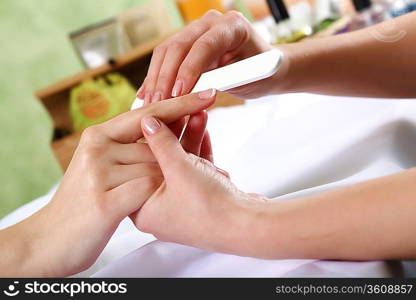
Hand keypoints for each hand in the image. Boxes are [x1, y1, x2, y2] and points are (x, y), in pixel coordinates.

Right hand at [0, 91, 214, 276]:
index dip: (180, 104)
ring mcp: (99, 173)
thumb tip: (159, 126)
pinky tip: (145, 206)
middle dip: (174, 162)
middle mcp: (97, 148)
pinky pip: (147, 189)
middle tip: (184, 175)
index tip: (207, 94)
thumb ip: (125, 147)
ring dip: (166, 185)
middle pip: (156, 145)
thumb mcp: (101, 166)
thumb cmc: (86, 201)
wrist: (51, 239)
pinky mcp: (104, 200)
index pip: (148, 113)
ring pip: (155, 168)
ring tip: (161, 198)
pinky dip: (154, 197)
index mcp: (98, 135)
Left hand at [133, 108, 268, 255]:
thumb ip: (161, 143)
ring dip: (191, 139)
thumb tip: (148, 123)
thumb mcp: (179, 169)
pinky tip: (204, 131)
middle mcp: (161, 210)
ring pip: (182, 165)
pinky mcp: (201, 200)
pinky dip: (200, 152)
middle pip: (162, 163)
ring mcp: (182, 205)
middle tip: (181, 111)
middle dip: (176, 134)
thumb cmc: (210, 209)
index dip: (149, 138)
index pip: (139, 166)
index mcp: (144, 210)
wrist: (248, 227)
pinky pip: (196, 171)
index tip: (157, 117)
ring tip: (198, 114)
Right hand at [137, 10, 285, 101]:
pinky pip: (166, 57)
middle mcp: (212, 22)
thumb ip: (221, 81)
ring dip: (156, 78)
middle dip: (166, 77)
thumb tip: (190, 94)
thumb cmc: (261, 74)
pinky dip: (156, 76)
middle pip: (179, 46)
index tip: (178, 94)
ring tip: (149, 102)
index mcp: (232, 26)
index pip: (204, 45)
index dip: (188, 70)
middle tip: (157, 103)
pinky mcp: (187, 41)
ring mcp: (197, 29)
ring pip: (167, 51)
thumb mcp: (248, 79)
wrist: (263, 67)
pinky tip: (146, 93)